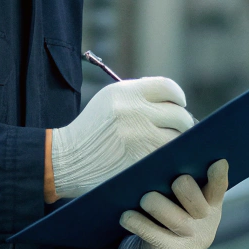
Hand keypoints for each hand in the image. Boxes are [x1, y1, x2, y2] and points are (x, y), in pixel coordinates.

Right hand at [50, 77, 193, 198]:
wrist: (68, 158)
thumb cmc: (93, 130)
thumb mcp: (110, 101)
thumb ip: (140, 96)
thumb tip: (175, 102)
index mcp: (126, 93)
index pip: (168, 87)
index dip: (177, 97)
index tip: (178, 106)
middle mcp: (134, 112)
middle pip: (179, 115)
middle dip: (180, 124)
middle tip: (175, 131)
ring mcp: (139, 138)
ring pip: (177, 138)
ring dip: (175, 143)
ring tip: (162, 146)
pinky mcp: (140, 161)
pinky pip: (167, 157)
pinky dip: (167, 159)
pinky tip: (158, 160)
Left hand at [116, 160, 228, 248]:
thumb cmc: (170, 212)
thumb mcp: (182, 197)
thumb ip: (178, 175)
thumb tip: (158, 155)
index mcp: (210, 202)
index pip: (218, 186)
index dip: (218, 175)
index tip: (216, 161)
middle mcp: (206, 221)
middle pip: (195, 200)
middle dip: (184, 187)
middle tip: (173, 180)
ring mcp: (190, 239)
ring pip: (176, 219)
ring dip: (157, 205)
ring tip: (144, 199)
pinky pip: (153, 236)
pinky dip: (138, 223)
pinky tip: (126, 216)